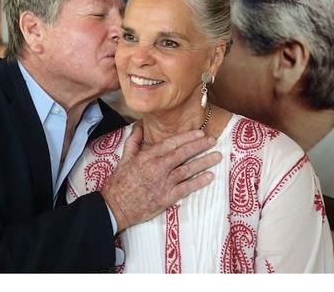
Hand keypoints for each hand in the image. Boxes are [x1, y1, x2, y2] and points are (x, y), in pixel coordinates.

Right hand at [100, 124, 220, 231]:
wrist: (116, 207)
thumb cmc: (119, 182)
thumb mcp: (124, 158)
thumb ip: (134, 141)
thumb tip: (140, 126)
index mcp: (147, 157)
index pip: (171, 143)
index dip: (187, 137)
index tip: (200, 133)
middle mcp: (157, 168)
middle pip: (183, 154)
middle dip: (200, 146)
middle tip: (213, 140)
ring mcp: (163, 183)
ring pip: (188, 170)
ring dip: (204, 162)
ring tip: (217, 157)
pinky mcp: (167, 198)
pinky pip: (186, 188)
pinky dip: (199, 182)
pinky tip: (210, 177)